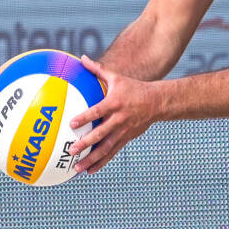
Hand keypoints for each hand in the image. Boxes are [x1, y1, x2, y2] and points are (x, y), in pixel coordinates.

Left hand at [69, 55, 155, 174]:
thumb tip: (82, 58)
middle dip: (86, 143)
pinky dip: (101, 162)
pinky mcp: (126, 139)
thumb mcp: (116, 77)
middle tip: (71, 150)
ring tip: (78, 168)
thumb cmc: (133, 88)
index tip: (72, 123)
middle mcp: (118, 120)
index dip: (85, 117)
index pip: (97, 112)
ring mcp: (123, 132)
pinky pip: (112, 153)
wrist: (156, 103)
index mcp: (114, 104)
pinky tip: (90, 170)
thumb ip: (97, 70)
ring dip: (92, 159)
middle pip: (100, 134)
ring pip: (106, 148)